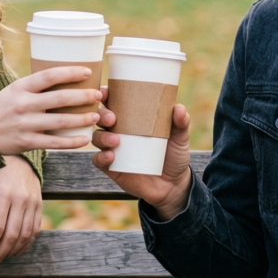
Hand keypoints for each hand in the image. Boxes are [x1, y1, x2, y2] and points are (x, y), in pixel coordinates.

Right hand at [0, 66, 102, 155]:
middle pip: (59, 99)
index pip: (49, 76)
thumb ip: (34, 87)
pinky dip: (71, 142)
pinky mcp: (27, 142)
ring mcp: (25, 125)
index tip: (88, 72)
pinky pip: (54, 143)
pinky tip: (84, 139)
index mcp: (20, 88)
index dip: (70, 72)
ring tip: (95, 116)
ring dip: (81, 119)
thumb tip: (63, 78)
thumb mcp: (12, 90)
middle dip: (83, 96)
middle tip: (98, 95)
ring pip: (60, 122)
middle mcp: (23, 105)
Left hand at [0, 156, 41, 269]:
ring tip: (0, 258)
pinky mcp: (39, 205)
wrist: (19, 156)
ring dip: (12, 251)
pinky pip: (35, 229)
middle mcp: (21, 199)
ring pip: (25, 235)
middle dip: (0, 253)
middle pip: (12, 235)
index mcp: (4, 194)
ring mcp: (33, 203)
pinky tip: (15, 251)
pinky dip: (26, 243)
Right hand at [91, 86, 192, 219]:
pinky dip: (101, 157)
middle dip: (102, 115)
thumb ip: (181, 123)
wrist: (173, 185)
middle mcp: (118, 131)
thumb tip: (179, 108)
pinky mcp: (111, 167)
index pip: (114, 103)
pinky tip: (111, 157)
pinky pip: (98, 160)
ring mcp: (113, 149)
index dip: (106, 95)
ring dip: (102, 137)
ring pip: (97, 138)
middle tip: (112, 119)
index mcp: (131, 119)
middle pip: (100, 118)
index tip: (106, 92)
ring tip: (115, 141)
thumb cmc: (173, 155)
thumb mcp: (180, 138)